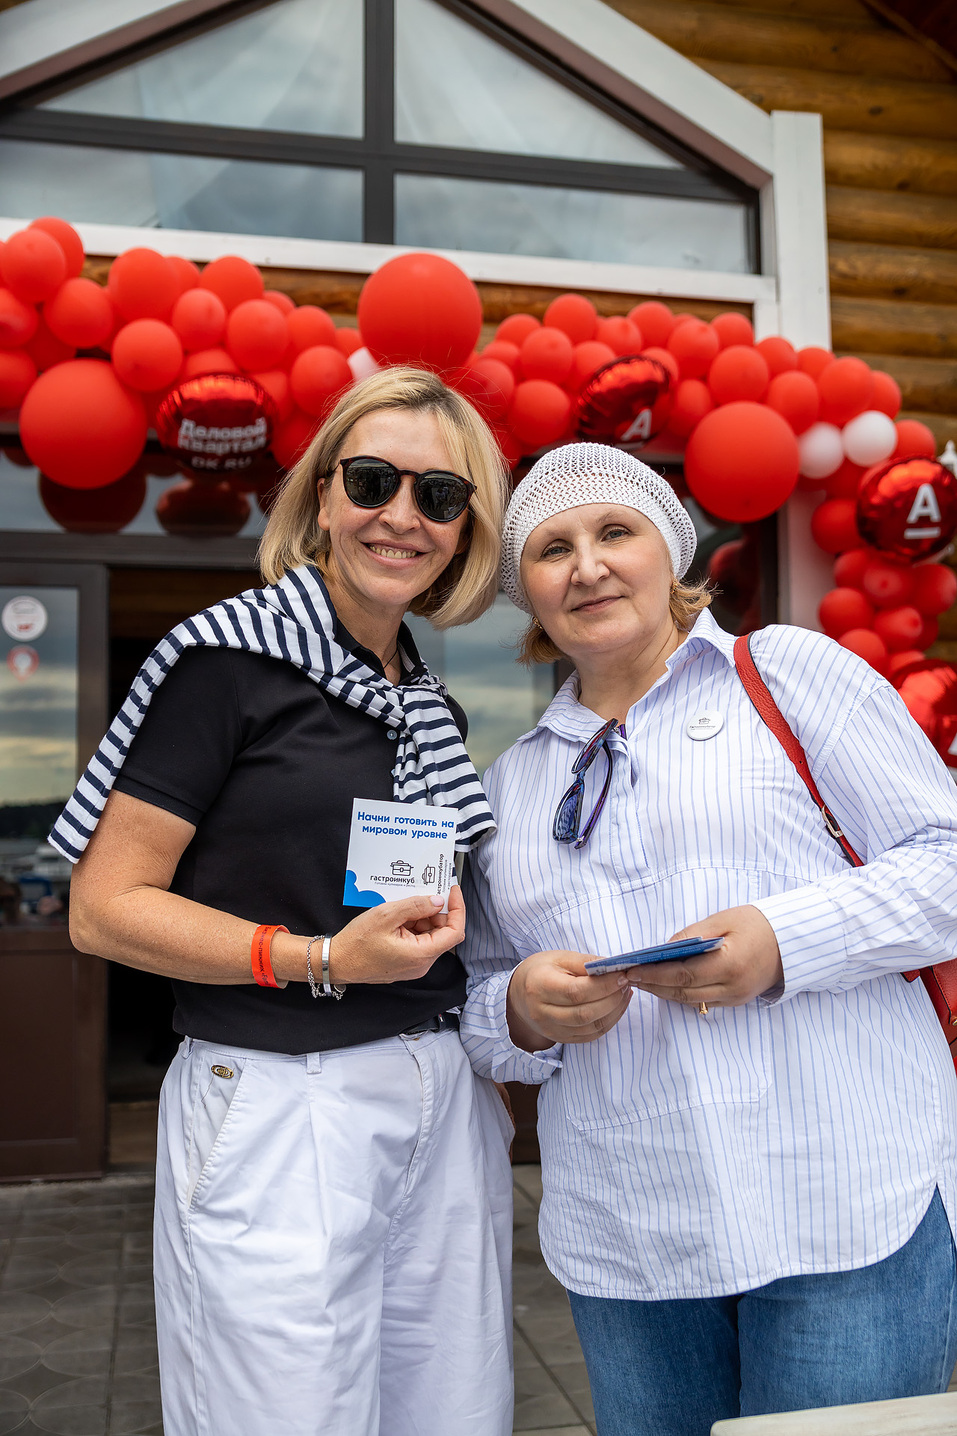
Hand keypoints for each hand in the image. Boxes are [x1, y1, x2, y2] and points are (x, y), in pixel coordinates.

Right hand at [330, 884, 465, 984]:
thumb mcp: (386, 915)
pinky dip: (414, 926)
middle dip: (437, 911)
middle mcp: (421, 964)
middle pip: (443, 933)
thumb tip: (437, 901)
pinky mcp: (405, 962)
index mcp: (421, 955)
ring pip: (430, 936)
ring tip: (405, 904)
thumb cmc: (356, 944)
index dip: (458, 909)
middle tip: (425, 892)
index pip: (455, 932)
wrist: (336, 962)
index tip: (452, 891)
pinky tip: (400, 915)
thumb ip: (415, 906)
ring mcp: (413, 965)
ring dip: (423, 918)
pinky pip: (418, 941)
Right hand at [507, 949, 631, 1051]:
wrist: (519, 995)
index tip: (622, 975)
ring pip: (591, 1027)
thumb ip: (585, 962)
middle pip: (585, 1013)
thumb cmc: (540, 971)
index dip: (603, 986)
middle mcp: (543, 1012)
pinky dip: (608, 1021)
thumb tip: (613, 966)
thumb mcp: (558, 958)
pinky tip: (616, 1006)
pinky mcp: (561, 1039)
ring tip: (623, 993)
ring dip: (614, 1011)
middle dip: (612, 999)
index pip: (576, 992)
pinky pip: (590, 1035)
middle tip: (626, 983)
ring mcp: (551, 1029)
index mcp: (540, 986)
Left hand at [628, 905, 782, 1010]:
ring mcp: (735, 998)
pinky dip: (681, 994)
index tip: (632, 969)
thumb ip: (691, 936)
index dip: (654, 975)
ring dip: (664, 992)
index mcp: (730, 965)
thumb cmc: (756, 924)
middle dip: (653, 985)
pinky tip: (665, 984)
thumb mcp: (721, 920)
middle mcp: (733, 987)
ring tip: (641, 980)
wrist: (789, 941)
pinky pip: (702, 1001)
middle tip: (629, 976)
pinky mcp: (736, 1001)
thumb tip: (662, 950)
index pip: (683, 975)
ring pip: (691, 1001)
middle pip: (683, 993)